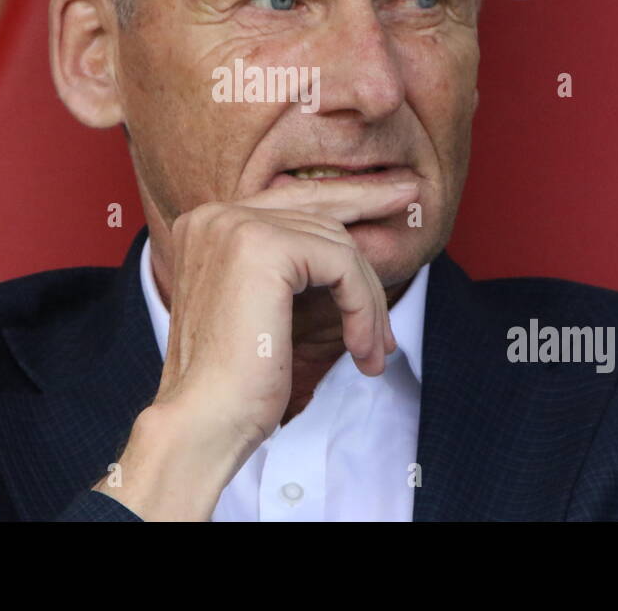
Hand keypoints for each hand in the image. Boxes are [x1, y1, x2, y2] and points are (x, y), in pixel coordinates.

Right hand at [93, 176, 417, 519]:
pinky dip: (363, 310)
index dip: (347, 195)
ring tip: (376, 350)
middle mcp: (216, 215)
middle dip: (368, 254)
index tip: (395, 194)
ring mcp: (236, 227)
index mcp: (207, 224)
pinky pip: (343, 267)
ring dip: (368, 303)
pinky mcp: (263, 249)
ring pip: (338, 245)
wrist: (203, 423)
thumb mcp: (263, 308)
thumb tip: (353, 249)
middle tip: (414, 207)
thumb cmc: (234, 382)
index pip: (291, 198)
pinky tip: (363, 350)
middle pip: (319, 216)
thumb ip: (291, 267)